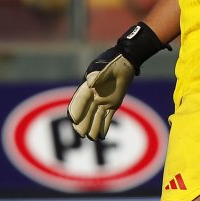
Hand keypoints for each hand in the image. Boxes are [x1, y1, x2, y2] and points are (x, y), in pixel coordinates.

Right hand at [67, 22, 167, 139]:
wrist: (125, 62)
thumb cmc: (112, 62)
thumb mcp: (103, 66)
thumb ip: (97, 74)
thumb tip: (90, 83)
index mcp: (87, 87)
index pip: (79, 100)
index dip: (76, 110)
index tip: (74, 119)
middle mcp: (92, 96)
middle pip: (85, 113)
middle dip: (82, 124)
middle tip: (80, 134)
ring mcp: (102, 101)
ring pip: (95, 117)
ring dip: (93, 128)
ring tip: (91, 138)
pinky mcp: (112, 104)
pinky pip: (107, 118)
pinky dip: (104, 127)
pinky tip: (101, 136)